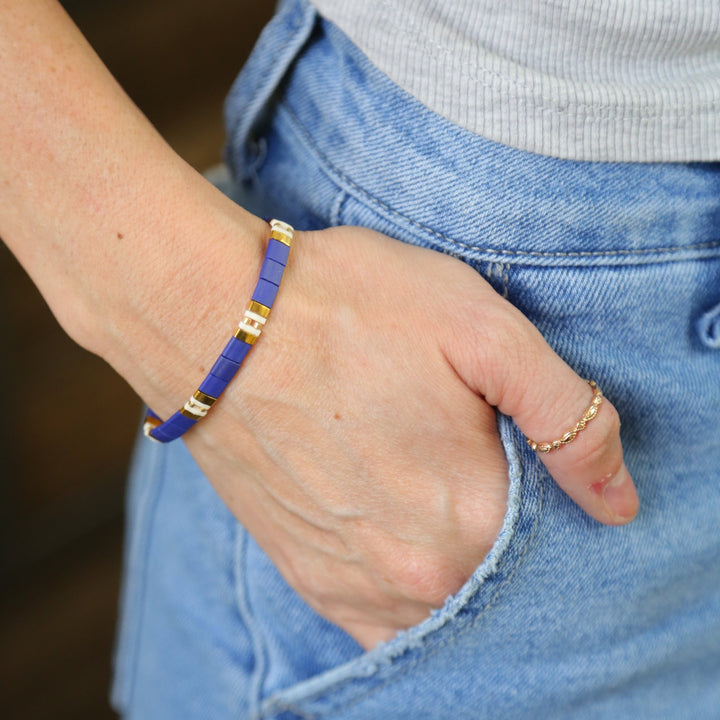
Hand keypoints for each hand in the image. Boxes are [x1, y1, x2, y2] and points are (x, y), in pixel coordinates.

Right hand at [182, 224, 637, 649]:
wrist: (215, 325)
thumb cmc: (345, 309)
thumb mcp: (479, 327)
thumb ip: (566, 416)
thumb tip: (617, 501)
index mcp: (474, 513)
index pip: (559, 529)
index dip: (547, 476)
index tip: (505, 430)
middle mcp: (420, 571)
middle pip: (503, 567)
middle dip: (500, 512)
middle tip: (455, 441)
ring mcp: (360, 585)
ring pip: (448, 597)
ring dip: (454, 550)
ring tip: (418, 476)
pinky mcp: (313, 579)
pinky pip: (387, 620)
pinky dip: (410, 588)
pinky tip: (398, 530)